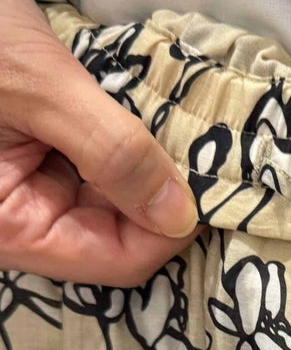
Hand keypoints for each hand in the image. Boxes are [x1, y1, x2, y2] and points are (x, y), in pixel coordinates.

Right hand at [0, 0, 200, 286]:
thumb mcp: (44, 89)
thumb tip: (179, 216)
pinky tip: (154, 129)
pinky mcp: (44, 173)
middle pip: (122, 239)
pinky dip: (133, 157)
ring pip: (120, 210)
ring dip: (153, 176)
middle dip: (165, 200)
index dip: (171, 230)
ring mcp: (34, 200)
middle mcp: (22, 225)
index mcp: (8, 228)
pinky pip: (105, 182)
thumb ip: (112, 151)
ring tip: (181, 135)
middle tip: (206, 155)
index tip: (211, 185)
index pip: (116, 260)